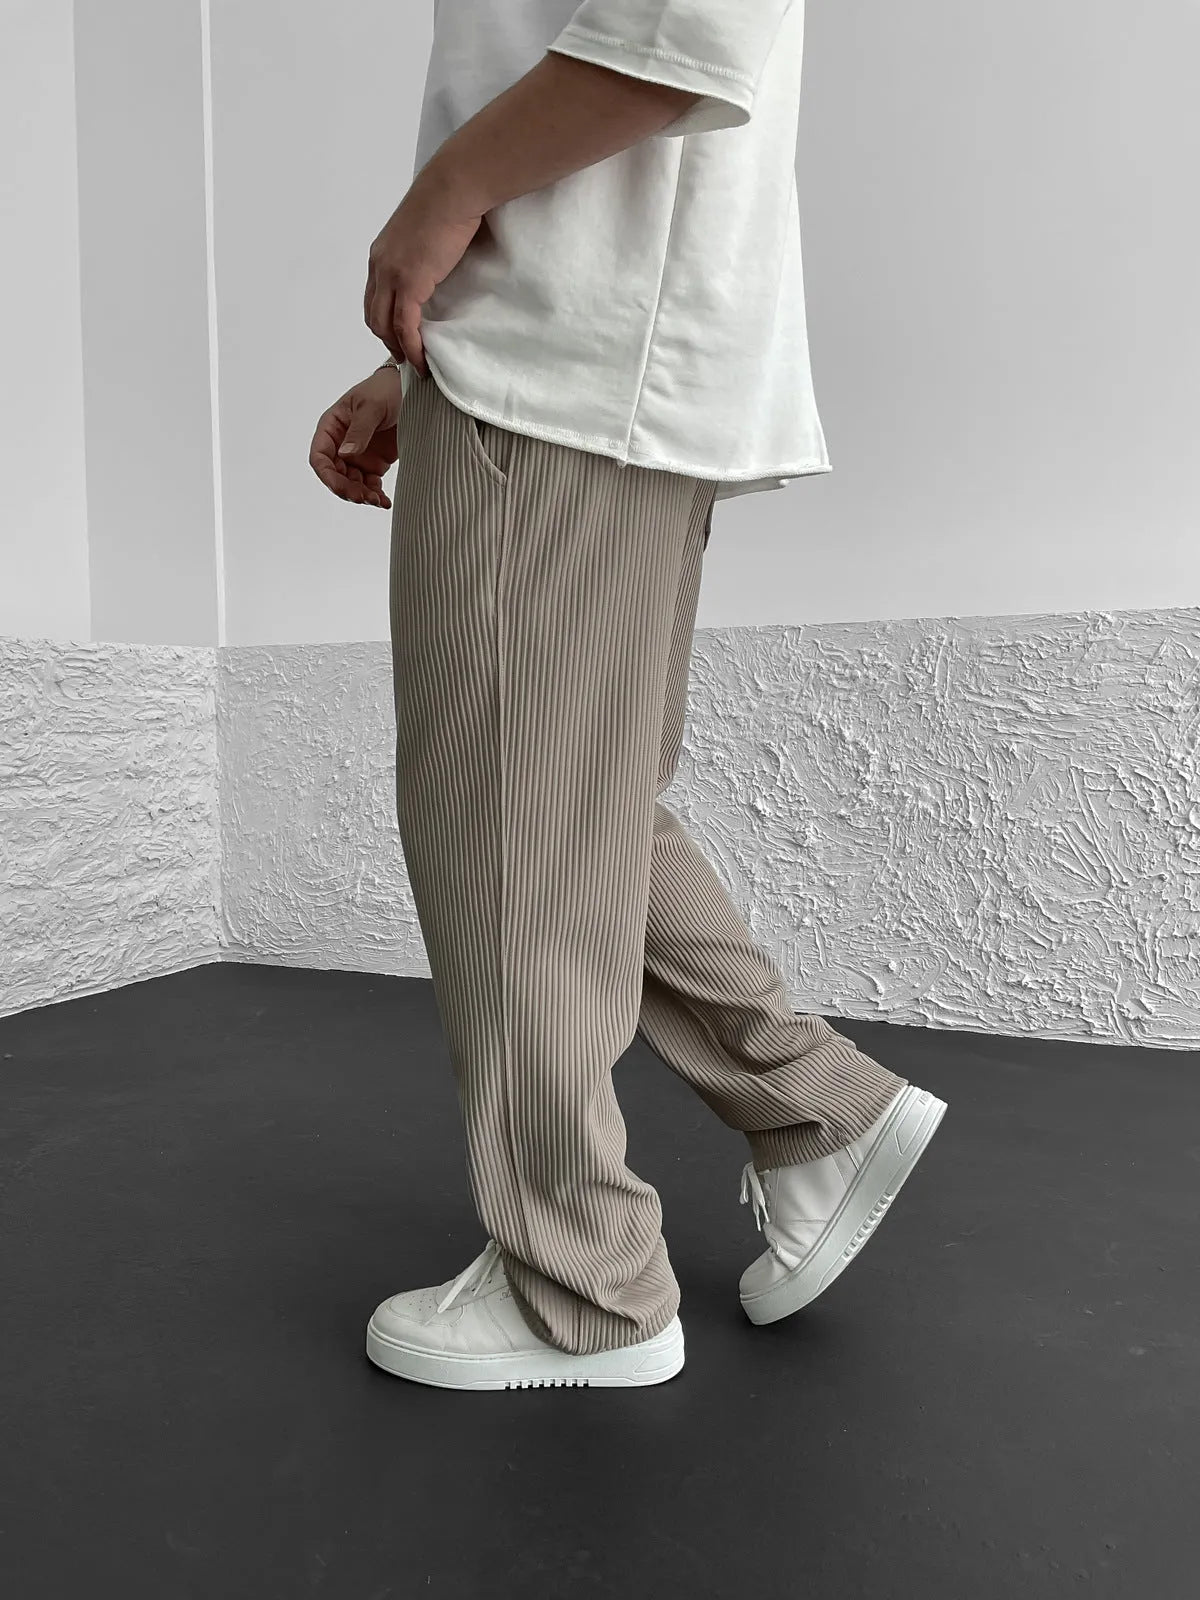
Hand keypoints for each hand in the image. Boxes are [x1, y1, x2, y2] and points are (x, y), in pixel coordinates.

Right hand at [309, 366, 402, 508]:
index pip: (320, 456)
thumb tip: (345, 454)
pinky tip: (384, 502)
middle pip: (335, 475)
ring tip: (377, 501)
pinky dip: (376, 495)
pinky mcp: (375, 463)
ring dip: (362, 496)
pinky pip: (370, 485)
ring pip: (352, 484)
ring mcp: (358, 455)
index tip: (340, 486)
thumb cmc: (387, 389)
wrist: (414, 390)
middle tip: (363, 498)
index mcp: (332, 426)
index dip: (327, 475)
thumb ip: (359, 430)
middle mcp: (341, 443)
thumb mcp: (371, 406)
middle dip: (347, 490)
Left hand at [363, 182, 482, 373]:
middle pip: (373, 315)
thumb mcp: (425, 231)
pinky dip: (412, 348)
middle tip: (406, 356)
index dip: (384, 320)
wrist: (453, 189)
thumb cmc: (448, 201)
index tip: (399, 336)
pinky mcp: (409, 284)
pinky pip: (405, 327)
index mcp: (381, 253)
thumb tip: (437, 266)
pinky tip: (422, 360)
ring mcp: (391, 275)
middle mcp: (379, 265)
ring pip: (384, 325)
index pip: (374, 296)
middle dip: (387, 340)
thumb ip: (422, 252)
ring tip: (415, 364)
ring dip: (398, 349)